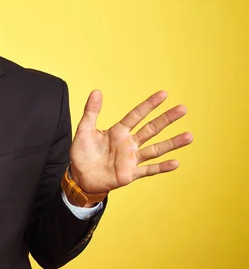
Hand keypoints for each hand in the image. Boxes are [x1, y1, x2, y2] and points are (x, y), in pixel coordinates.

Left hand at [70, 90, 192, 194]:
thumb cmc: (82, 153)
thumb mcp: (84, 130)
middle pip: (151, 129)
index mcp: (118, 131)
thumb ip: (91, 111)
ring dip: (172, 143)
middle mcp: (128, 143)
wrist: (79, 177)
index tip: (164, 94)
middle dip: (166, 119)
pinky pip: (148, 170)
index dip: (149, 105)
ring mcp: (131, 159)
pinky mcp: (130, 174)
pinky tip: (176, 162)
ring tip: (189, 136)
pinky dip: (161, 167)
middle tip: (182, 109)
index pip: (137, 115)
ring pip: (155, 149)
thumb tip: (96, 91)